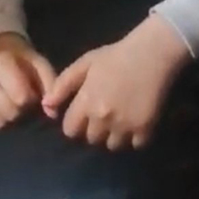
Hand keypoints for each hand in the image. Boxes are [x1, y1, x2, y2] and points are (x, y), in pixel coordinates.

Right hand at [0, 32, 55, 127]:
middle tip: (21, 101)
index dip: (30, 99)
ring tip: (11, 104)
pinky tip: (0, 108)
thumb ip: (51, 87)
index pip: (20, 98)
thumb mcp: (41, 66)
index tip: (31, 93)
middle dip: (20, 111)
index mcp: (1, 64)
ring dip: (8, 117)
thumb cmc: (24, 63)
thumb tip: (51, 113)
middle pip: (8, 111)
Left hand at [42, 14, 190, 148]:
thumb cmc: (115, 56)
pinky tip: (136, 123)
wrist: (151, 53)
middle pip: (91, 139)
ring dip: (114, 136)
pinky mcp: (145, 127)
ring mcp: (124, 124)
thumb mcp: (84, 64)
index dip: (75, 124)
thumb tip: (47, 107)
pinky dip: (135, 138)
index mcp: (86, 102)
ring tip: (120, 122)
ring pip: (112, 145)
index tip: (84, 117)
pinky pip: (135, 145)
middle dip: (94, 130)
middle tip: (104, 117)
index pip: (70, 130)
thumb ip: (62, 85)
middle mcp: (103, 118)